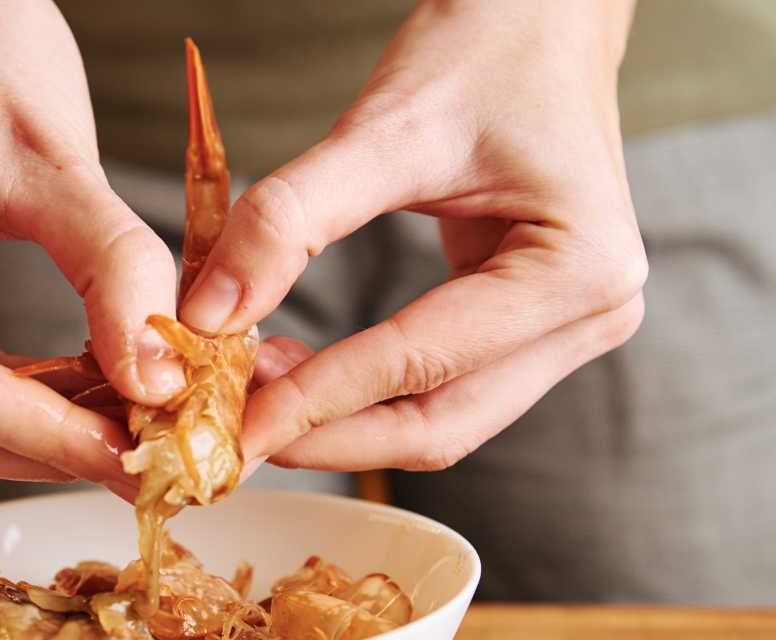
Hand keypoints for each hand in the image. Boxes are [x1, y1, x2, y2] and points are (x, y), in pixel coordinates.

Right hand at [0, 0, 183, 497]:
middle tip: (129, 462)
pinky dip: (11, 397)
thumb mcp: (59, 157)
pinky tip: (78, 393)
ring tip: (114, 431)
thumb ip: (112, 267)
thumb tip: (155, 379)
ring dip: (24, 433)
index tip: (124, 454)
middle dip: (31, 447)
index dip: (38, 431)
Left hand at [181, 0, 646, 471]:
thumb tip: (209, 314)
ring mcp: (568, 327)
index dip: (316, 403)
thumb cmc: (484, 48)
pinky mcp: (530, 324)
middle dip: (328, 434)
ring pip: (440, 419)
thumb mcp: (382, 127)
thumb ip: (289, 220)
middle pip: (440, 424)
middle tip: (236, 434)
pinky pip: (440, 386)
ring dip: (342, 423)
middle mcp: (591, 315)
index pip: (420, 365)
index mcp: (578, 269)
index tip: (235, 427)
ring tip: (253, 396)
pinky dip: (364, 392)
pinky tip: (296, 371)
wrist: (541, 14)